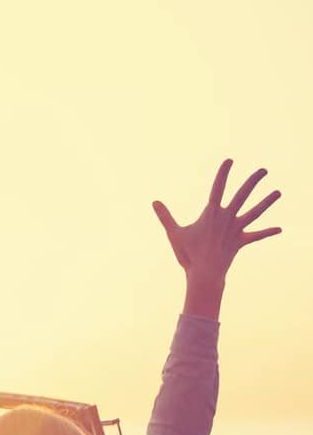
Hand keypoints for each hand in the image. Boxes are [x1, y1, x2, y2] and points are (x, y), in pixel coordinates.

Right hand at [153, 159, 281, 317]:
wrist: (205, 273)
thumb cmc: (188, 254)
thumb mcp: (174, 233)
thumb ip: (165, 216)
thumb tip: (154, 202)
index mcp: (211, 213)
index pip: (218, 188)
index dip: (224, 173)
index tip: (230, 161)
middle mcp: (227, 218)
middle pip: (243, 195)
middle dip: (253, 182)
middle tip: (264, 170)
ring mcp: (236, 230)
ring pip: (255, 212)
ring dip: (267, 202)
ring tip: (278, 192)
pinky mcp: (240, 242)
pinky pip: (256, 236)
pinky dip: (267, 232)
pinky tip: (279, 229)